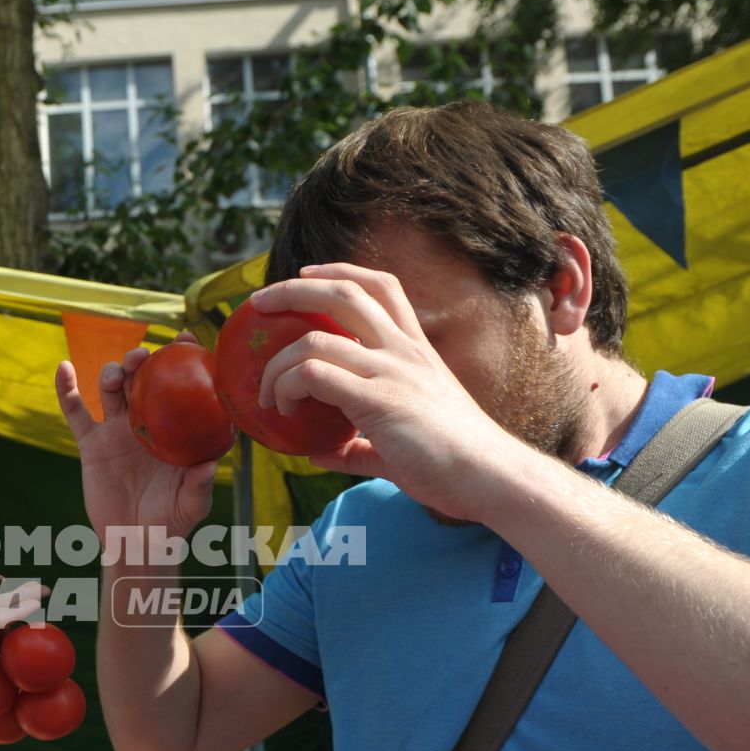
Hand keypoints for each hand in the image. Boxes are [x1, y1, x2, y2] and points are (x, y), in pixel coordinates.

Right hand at [55, 334, 219, 546]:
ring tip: (117, 375)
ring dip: (112, 373)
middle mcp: (146, 421)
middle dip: (141, 359)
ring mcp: (117, 430)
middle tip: (144, 357)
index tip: (185, 340)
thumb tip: (207, 466)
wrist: (134, 544)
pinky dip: (66, 389)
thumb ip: (199, 487)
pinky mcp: (91, 444)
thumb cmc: (172, 523)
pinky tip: (63, 368)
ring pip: (111, 389)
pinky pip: (75, 411)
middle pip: (141, 379)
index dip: (183, 357)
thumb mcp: (191, 506)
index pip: (180, 384)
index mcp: (175, 427)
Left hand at [250, 266, 528, 519]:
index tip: (305, 274)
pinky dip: (288, 387)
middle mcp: (405, 350)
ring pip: (317, 338)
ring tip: (266, 393)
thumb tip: (318, 453)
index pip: (381, 287)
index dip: (339, 272)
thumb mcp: (398, 445)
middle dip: (293, 289)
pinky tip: (283, 410)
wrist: (489, 478)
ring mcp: (393, 371)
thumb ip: (357, 447)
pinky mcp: (380, 400)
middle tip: (259, 302)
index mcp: (416, 350)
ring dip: (278, 362)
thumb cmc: (453, 465)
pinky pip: (316, 375)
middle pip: (345, 293)